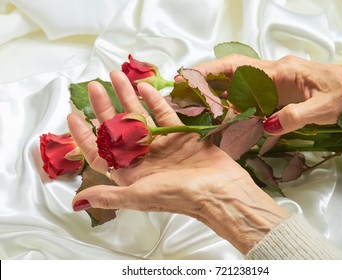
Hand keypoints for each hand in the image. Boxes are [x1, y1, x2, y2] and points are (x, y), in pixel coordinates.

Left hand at [68, 70, 287, 253]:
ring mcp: (161, 145)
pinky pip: (163, 114)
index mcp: (130, 173)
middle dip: (104, 108)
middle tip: (94, 86)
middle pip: (117, 129)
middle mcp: (143, 158)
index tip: (74, 116)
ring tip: (117, 77)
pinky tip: (144, 86)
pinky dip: (154, 100)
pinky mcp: (179, 135)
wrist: (220, 191)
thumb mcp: (140, 196)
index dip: (85, 136)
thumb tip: (77, 201)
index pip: (100, 153)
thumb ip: (109, 196)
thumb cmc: (180, 197)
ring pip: (139, 117)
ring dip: (127, 97)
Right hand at [191, 54, 341, 134]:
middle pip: (230, 72)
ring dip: (214, 92)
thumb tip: (268, 125)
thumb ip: (296, 116)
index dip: (211, 71)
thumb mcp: (325, 107)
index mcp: (280, 71)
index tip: (188, 76)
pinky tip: (222, 116)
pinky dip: (230, 104)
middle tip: (180, 88)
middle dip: (204, 78)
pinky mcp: (275, 93)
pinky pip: (247, 96)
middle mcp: (271, 73)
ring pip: (235, 84)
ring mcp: (272, 82)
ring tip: (193, 104)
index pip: (238, 68)